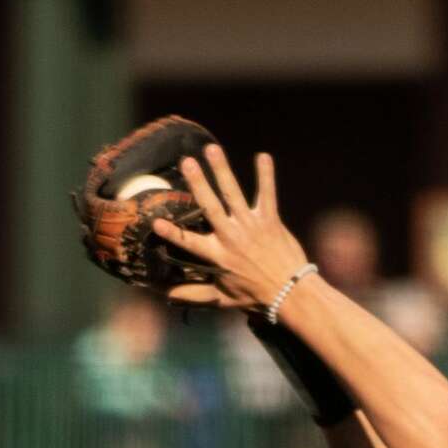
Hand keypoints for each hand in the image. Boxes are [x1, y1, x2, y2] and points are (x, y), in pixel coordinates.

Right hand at [152, 145, 307, 310]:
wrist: (291, 294)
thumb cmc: (256, 296)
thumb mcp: (223, 298)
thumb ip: (194, 295)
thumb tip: (167, 294)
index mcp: (218, 256)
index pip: (189, 242)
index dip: (172, 233)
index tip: (156, 221)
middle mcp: (232, 238)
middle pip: (210, 206)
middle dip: (198, 183)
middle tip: (187, 161)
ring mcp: (252, 227)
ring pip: (234, 194)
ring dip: (223, 170)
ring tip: (212, 148)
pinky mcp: (270, 221)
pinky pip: (268, 194)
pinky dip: (266, 175)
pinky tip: (263, 156)